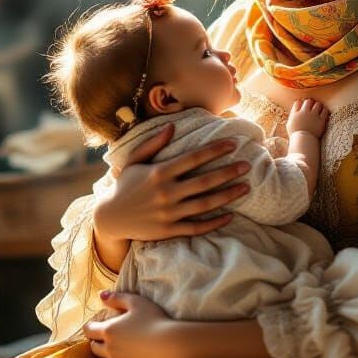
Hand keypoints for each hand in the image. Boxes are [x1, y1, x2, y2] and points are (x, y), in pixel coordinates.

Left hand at [84, 291, 183, 357]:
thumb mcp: (137, 302)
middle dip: (97, 342)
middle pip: (94, 348)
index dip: (91, 326)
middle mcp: (109, 350)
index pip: (89, 330)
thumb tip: (101, 295)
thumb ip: (117, 298)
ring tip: (112, 354)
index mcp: (109, 330)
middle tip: (105, 338)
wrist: (171, 346)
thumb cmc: (155, 320)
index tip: (96, 325)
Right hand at [94, 123, 249, 242]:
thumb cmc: (125, 185)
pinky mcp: (168, 230)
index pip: (193, 158)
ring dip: (228, 196)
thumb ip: (153, 144)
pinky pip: (196, 227)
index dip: (215, 150)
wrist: (109, 217)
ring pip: (205, 204)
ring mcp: (168, 213)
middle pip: (204, 181)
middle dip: (229, 172)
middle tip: (248, 165)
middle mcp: (166, 192)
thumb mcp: (135, 160)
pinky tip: (230, 216)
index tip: (234, 143)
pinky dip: (215, 223)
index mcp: (159, 172)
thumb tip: (172, 127)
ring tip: (246, 188)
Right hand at [286, 98, 328, 137]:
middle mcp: (304, 113)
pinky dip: (324, 110)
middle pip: (308, 101)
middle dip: (310, 103)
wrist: (304, 142)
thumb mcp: (289, 124)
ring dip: (318, 105)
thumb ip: (292, 115)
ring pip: (318, 104)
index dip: (300, 104)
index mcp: (295, 114)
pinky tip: (323, 113)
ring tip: (318, 109)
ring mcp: (313, 116)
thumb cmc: (296, 135)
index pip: (298, 102)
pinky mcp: (321, 120)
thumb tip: (296, 108)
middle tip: (311, 107)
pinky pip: (325, 110)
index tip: (302, 107)